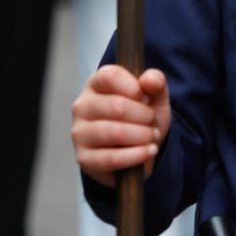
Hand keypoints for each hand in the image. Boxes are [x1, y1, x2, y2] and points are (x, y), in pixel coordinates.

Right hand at [72, 65, 170, 184]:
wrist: (135, 151)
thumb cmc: (140, 117)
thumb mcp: (154, 96)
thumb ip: (156, 82)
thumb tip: (150, 80)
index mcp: (96, 84)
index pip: (110, 76)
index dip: (135, 88)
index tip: (146, 98)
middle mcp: (82, 106)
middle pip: (117, 106)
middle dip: (144, 116)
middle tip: (153, 123)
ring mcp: (80, 133)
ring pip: (115, 132)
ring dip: (142, 136)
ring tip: (152, 137)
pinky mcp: (84, 158)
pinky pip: (112, 158)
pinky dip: (137, 155)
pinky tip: (149, 151)